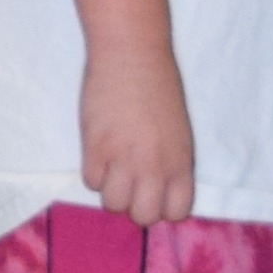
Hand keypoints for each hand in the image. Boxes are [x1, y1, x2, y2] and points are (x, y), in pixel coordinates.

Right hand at [83, 38, 197, 226]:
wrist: (132, 56)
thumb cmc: (159, 88)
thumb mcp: (178, 132)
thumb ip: (170, 162)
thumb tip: (155, 186)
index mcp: (181, 163)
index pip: (176, 212)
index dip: (161, 207)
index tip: (152, 193)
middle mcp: (155, 167)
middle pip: (142, 216)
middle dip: (133, 205)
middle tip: (128, 184)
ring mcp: (124, 159)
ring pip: (112, 203)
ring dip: (110, 190)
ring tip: (111, 169)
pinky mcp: (96, 148)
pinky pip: (90, 181)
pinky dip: (93, 172)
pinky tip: (98, 153)